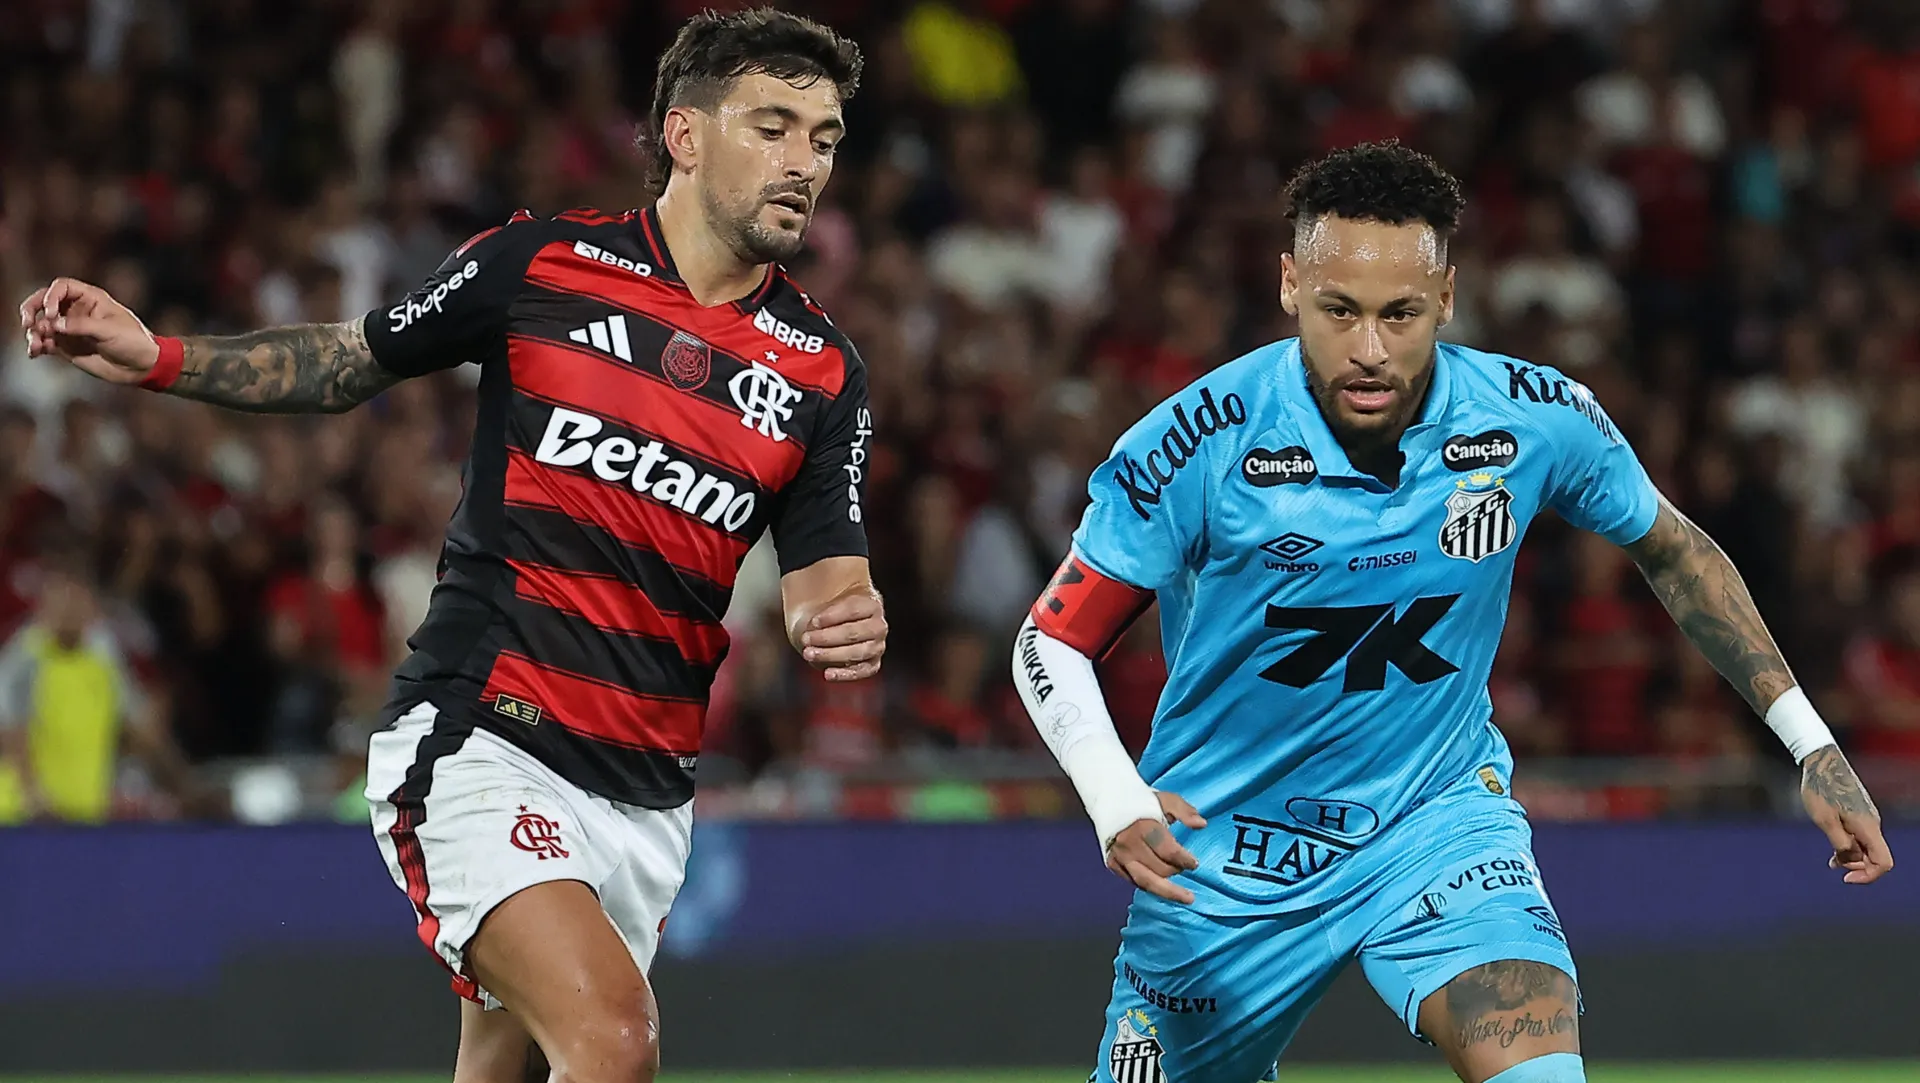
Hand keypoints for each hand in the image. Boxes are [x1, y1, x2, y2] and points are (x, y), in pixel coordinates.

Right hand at [19, 277, 160, 383]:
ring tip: (36, 344)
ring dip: (33, 331)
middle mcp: (76, 310)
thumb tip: (53, 324)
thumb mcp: (110, 331)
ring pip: (41, 323)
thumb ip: (81, 326)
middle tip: (27, 322)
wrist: (142, 367)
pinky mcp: (67, 346)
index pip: (62, 287)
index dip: (51, 296)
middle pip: (44, 301)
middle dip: (31, 309)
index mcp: (91, 299)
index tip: (51, 313)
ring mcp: (70, 329)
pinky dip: (37, 346)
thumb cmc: (134, 342)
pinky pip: (45, 343)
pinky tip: (34, 352)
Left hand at [799, 589, 886, 681]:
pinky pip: (862, 671)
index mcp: (871, 604)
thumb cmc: (832, 611)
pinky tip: (828, 673)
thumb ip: (820, 597)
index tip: (813, 622)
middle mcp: (878, 626)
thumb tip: (809, 607)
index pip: (853, 609)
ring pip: (857, 653)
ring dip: (831, 655)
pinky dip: (845, 674)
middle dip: (827, 637)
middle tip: (806, 639)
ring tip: (809, 654)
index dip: (832, 616)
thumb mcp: (827, 598)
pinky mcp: (872, 664)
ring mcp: (877, 646)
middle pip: (854, 633)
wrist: (837, 625)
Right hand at [1106, 791, 1207, 904]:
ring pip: (1146, 882)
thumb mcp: (1166, 800)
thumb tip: (1202, 824)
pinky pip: (1134, 882)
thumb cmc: (1141, 801)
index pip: (1168, 851)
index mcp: (1143, 827)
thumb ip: (1185, 811)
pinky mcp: (1112, 864)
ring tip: (1185, 897)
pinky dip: (1150, 886)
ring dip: (1168, 891)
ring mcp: (1119, 857)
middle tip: (1185, 868)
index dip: (1184, 860)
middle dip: (1176, 871)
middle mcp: (1129, 845)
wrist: (1108, 800)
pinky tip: (1163, 888)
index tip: (1194, 863)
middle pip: (1159, 869)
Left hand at [1800, 745, 1893, 884]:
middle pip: (1876, 857)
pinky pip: (1860, 837)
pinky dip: (1849, 845)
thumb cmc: (1820, 789)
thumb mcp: (1825, 820)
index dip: (1868, 875)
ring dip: (1851, 857)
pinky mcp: (1859, 812)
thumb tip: (1850, 860)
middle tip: (1833, 865)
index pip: (1883, 862)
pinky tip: (1834, 847)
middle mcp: (1873, 823)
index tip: (1845, 877)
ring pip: (1867, 847)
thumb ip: (1840, 843)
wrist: (1822, 761)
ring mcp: (1867, 817)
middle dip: (1857, 866)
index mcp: (1867, 827)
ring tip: (1831, 861)